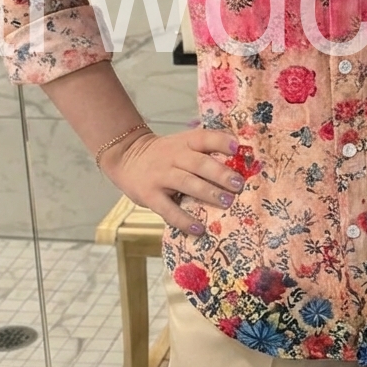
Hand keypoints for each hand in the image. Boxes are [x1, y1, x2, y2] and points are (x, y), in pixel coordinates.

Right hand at [100, 126, 246, 236]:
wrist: (126, 157)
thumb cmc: (164, 154)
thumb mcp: (182, 144)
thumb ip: (204, 151)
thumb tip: (240, 162)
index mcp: (184, 143)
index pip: (204, 138)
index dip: (220, 141)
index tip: (237, 148)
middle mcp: (173, 157)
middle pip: (199, 163)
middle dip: (220, 174)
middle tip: (239, 185)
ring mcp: (160, 176)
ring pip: (187, 183)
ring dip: (208, 193)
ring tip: (227, 202)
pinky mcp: (149, 195)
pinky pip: (168, 209)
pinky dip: (183, 219)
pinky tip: (198, 228)